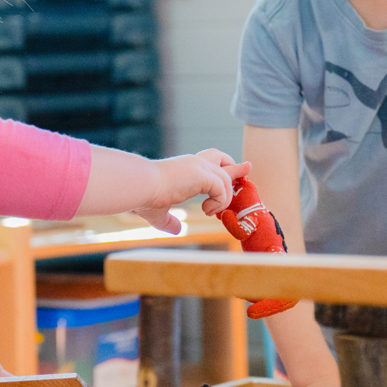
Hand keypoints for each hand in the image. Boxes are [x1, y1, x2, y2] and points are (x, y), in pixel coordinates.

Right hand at [132, 150, 250, 231]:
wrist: (139, 186)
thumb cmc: (143, 198)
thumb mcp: (158, 212)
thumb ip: (169, 221)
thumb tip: (178, 229)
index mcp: (184, 168)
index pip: (208, 162)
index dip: (223, 167)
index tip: (236, 169)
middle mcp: (193, 163)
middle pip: (222, 157)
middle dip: (234, 167)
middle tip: (247, 168)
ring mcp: (199, 166)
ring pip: (226, 178)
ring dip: (224, 198)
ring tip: (210, 212)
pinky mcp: (202, 175)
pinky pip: (223, 189)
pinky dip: (220, 202)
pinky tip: (207, 211)